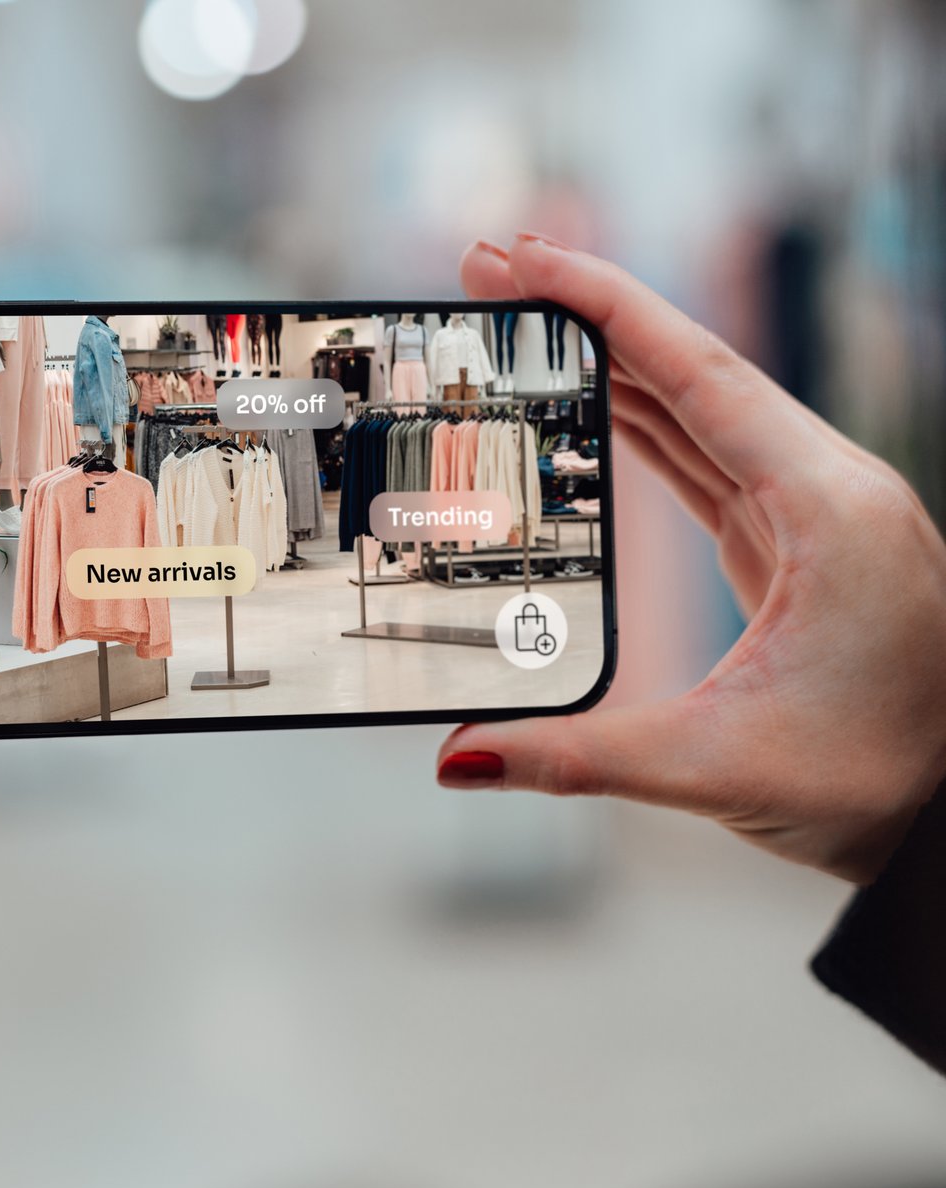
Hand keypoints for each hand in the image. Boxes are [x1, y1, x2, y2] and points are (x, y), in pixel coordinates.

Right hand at [438, 234, 945, 883]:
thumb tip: (458, 758)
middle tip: (494, 271)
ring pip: (700, 407)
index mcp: (826, 509)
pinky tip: (595, 407)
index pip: (697, 374)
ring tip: (526, 328)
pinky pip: (709, 458)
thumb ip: (573, 758)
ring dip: (613, 362)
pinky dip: (644, 423)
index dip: (604, 305)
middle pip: (692, 368)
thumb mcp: (710, 768)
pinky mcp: (795, 543)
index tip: (524, 260)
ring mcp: (814, 511)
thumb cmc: (875, 783)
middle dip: (589, 313)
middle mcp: (828, 488)